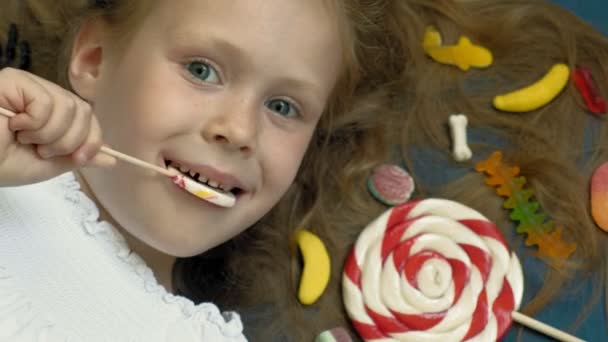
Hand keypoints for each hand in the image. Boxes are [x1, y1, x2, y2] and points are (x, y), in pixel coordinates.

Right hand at [0, 68, 114, 186]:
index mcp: (53, 112)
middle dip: (69, 140)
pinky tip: (14, 126)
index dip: (92, 139)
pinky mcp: (14, 80)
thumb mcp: (50, 165)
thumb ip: (79, 157)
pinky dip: (35, 123)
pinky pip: (46, 102)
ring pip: (69, 107)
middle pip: (84, 111)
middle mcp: (43, 94)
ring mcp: (29, 85)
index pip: (89, 117)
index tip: (80, 158)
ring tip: (26, 140)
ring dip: (50, 135)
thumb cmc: (2, 164)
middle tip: (42, 150)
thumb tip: (113, 159)